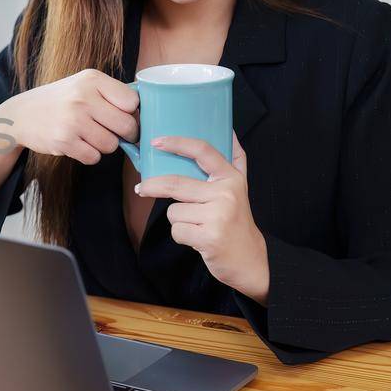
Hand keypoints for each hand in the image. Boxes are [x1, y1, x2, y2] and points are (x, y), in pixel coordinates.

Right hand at [0, 69, 138, 165]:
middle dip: (125, 134)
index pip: (133, 102)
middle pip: (128, 126)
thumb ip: (111, 94)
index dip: (132, 113)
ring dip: (105, 145)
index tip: (122, 116)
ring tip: (89, 136)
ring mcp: (73, 120)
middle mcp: (83, 97)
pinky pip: (94, 157)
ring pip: (112, 145)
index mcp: (92, 79)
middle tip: (113, 132)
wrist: (20, 114)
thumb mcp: (83, 84)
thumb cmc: (60, 100)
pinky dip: (89, 154)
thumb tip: (148, 113)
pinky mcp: (64, 141)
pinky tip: (77, 144)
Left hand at [134, 133, 269, 302]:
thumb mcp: (239, 188)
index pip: (203, 151)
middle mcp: (226, 193)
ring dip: (178, 220)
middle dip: (152, 186)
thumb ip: (235, 161)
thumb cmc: (237, 221)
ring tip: (197, 225)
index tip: (157, 141)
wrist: (250, 259)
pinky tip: (198, 238)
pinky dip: (181, 236)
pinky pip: (177, 230)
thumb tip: (228, 131)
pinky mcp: (209, 236)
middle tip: (141, 188)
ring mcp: (218, 215)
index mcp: (231, 178)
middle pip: (175, 184)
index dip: (178, 143)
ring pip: (174, 211)